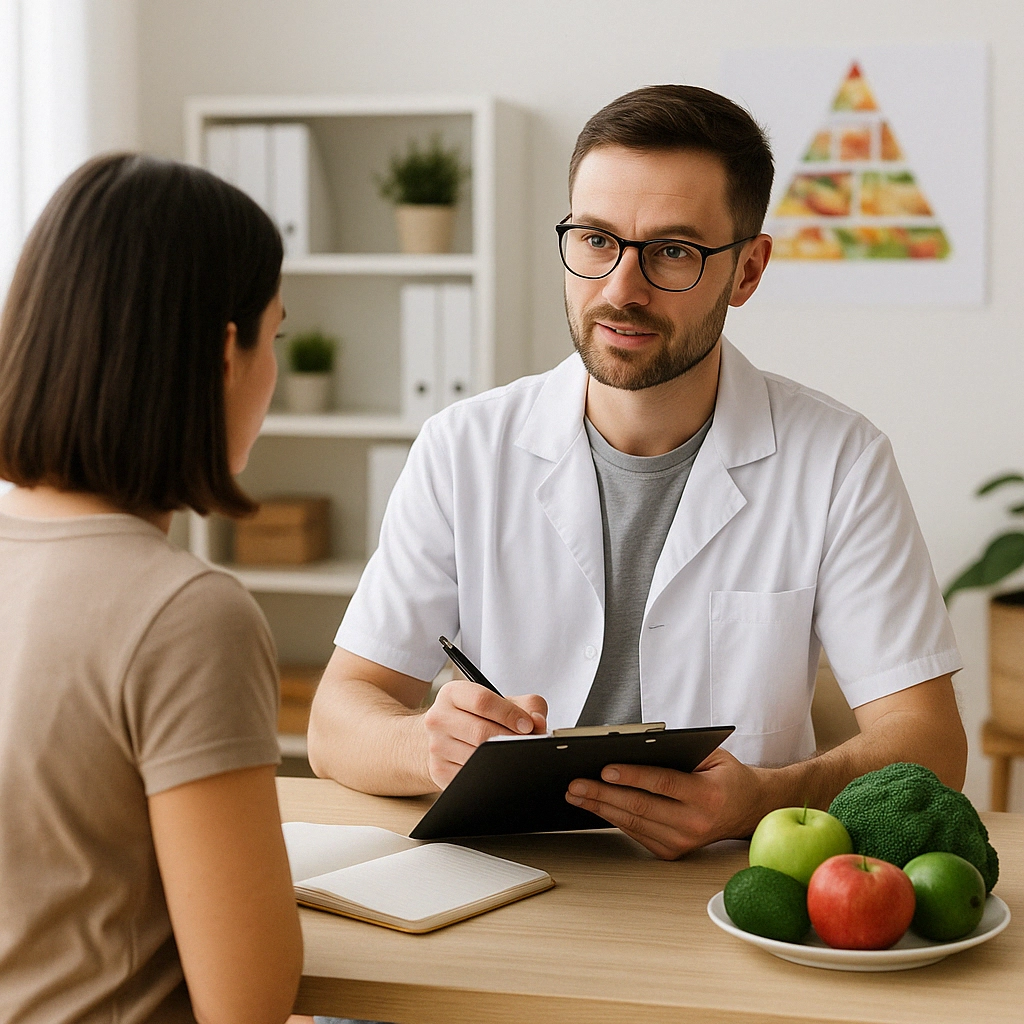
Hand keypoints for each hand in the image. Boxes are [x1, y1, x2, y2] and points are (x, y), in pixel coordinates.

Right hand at [423, 680, 546, 788]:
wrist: (446, 735)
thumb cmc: (479, 716)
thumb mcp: (500, 701)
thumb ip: (527, 705)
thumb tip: (538, 723)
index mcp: (452, 694)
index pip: (482, 701)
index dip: (509, 714)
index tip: (528, 725)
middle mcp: (439, 718)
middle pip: (481, 732)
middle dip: (510, 740)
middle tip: (526, 743)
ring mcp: (436, 746)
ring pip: (476, 757)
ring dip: (501, 759)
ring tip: (511, 754)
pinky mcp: (438, 770)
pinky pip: (470, 775)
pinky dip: (489, 773)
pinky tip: (495, 766)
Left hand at [565, 747, 765, 858]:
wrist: (748, 809)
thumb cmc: (726, 776)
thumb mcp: (711, 756)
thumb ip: (679, 753)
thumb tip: (634, 748)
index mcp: (707, 796)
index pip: (662, 783)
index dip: (632, 776)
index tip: (605, 768)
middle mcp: (695, 823)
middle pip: (640, 806)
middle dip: (603, 794)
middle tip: (576, 783)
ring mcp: (683, 842)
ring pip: (633, 823)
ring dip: (600, 808)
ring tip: (576, 794)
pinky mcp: (672, 852)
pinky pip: (636, 833)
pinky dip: (613, 818)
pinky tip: (595, 806)